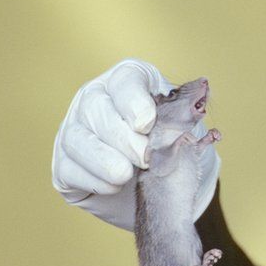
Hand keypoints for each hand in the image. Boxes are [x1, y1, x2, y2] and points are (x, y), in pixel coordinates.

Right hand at [52, 59, 220, 230]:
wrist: (154, 180)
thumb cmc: (168, 143)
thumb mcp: (181, 126)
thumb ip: (186, 113)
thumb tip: (201, 97)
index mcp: (127, 81)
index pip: (126, 80)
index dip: (134, 101)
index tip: (147, 124)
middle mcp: (94, 98)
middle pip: (96, 109)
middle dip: (122, 137)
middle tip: (144, 158)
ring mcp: (74, 130)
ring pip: (76, 139)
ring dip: (104, 160)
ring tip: (126, 175)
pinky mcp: (63, 163)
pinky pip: (69, 169)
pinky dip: (93, 179)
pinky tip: (114, 185)